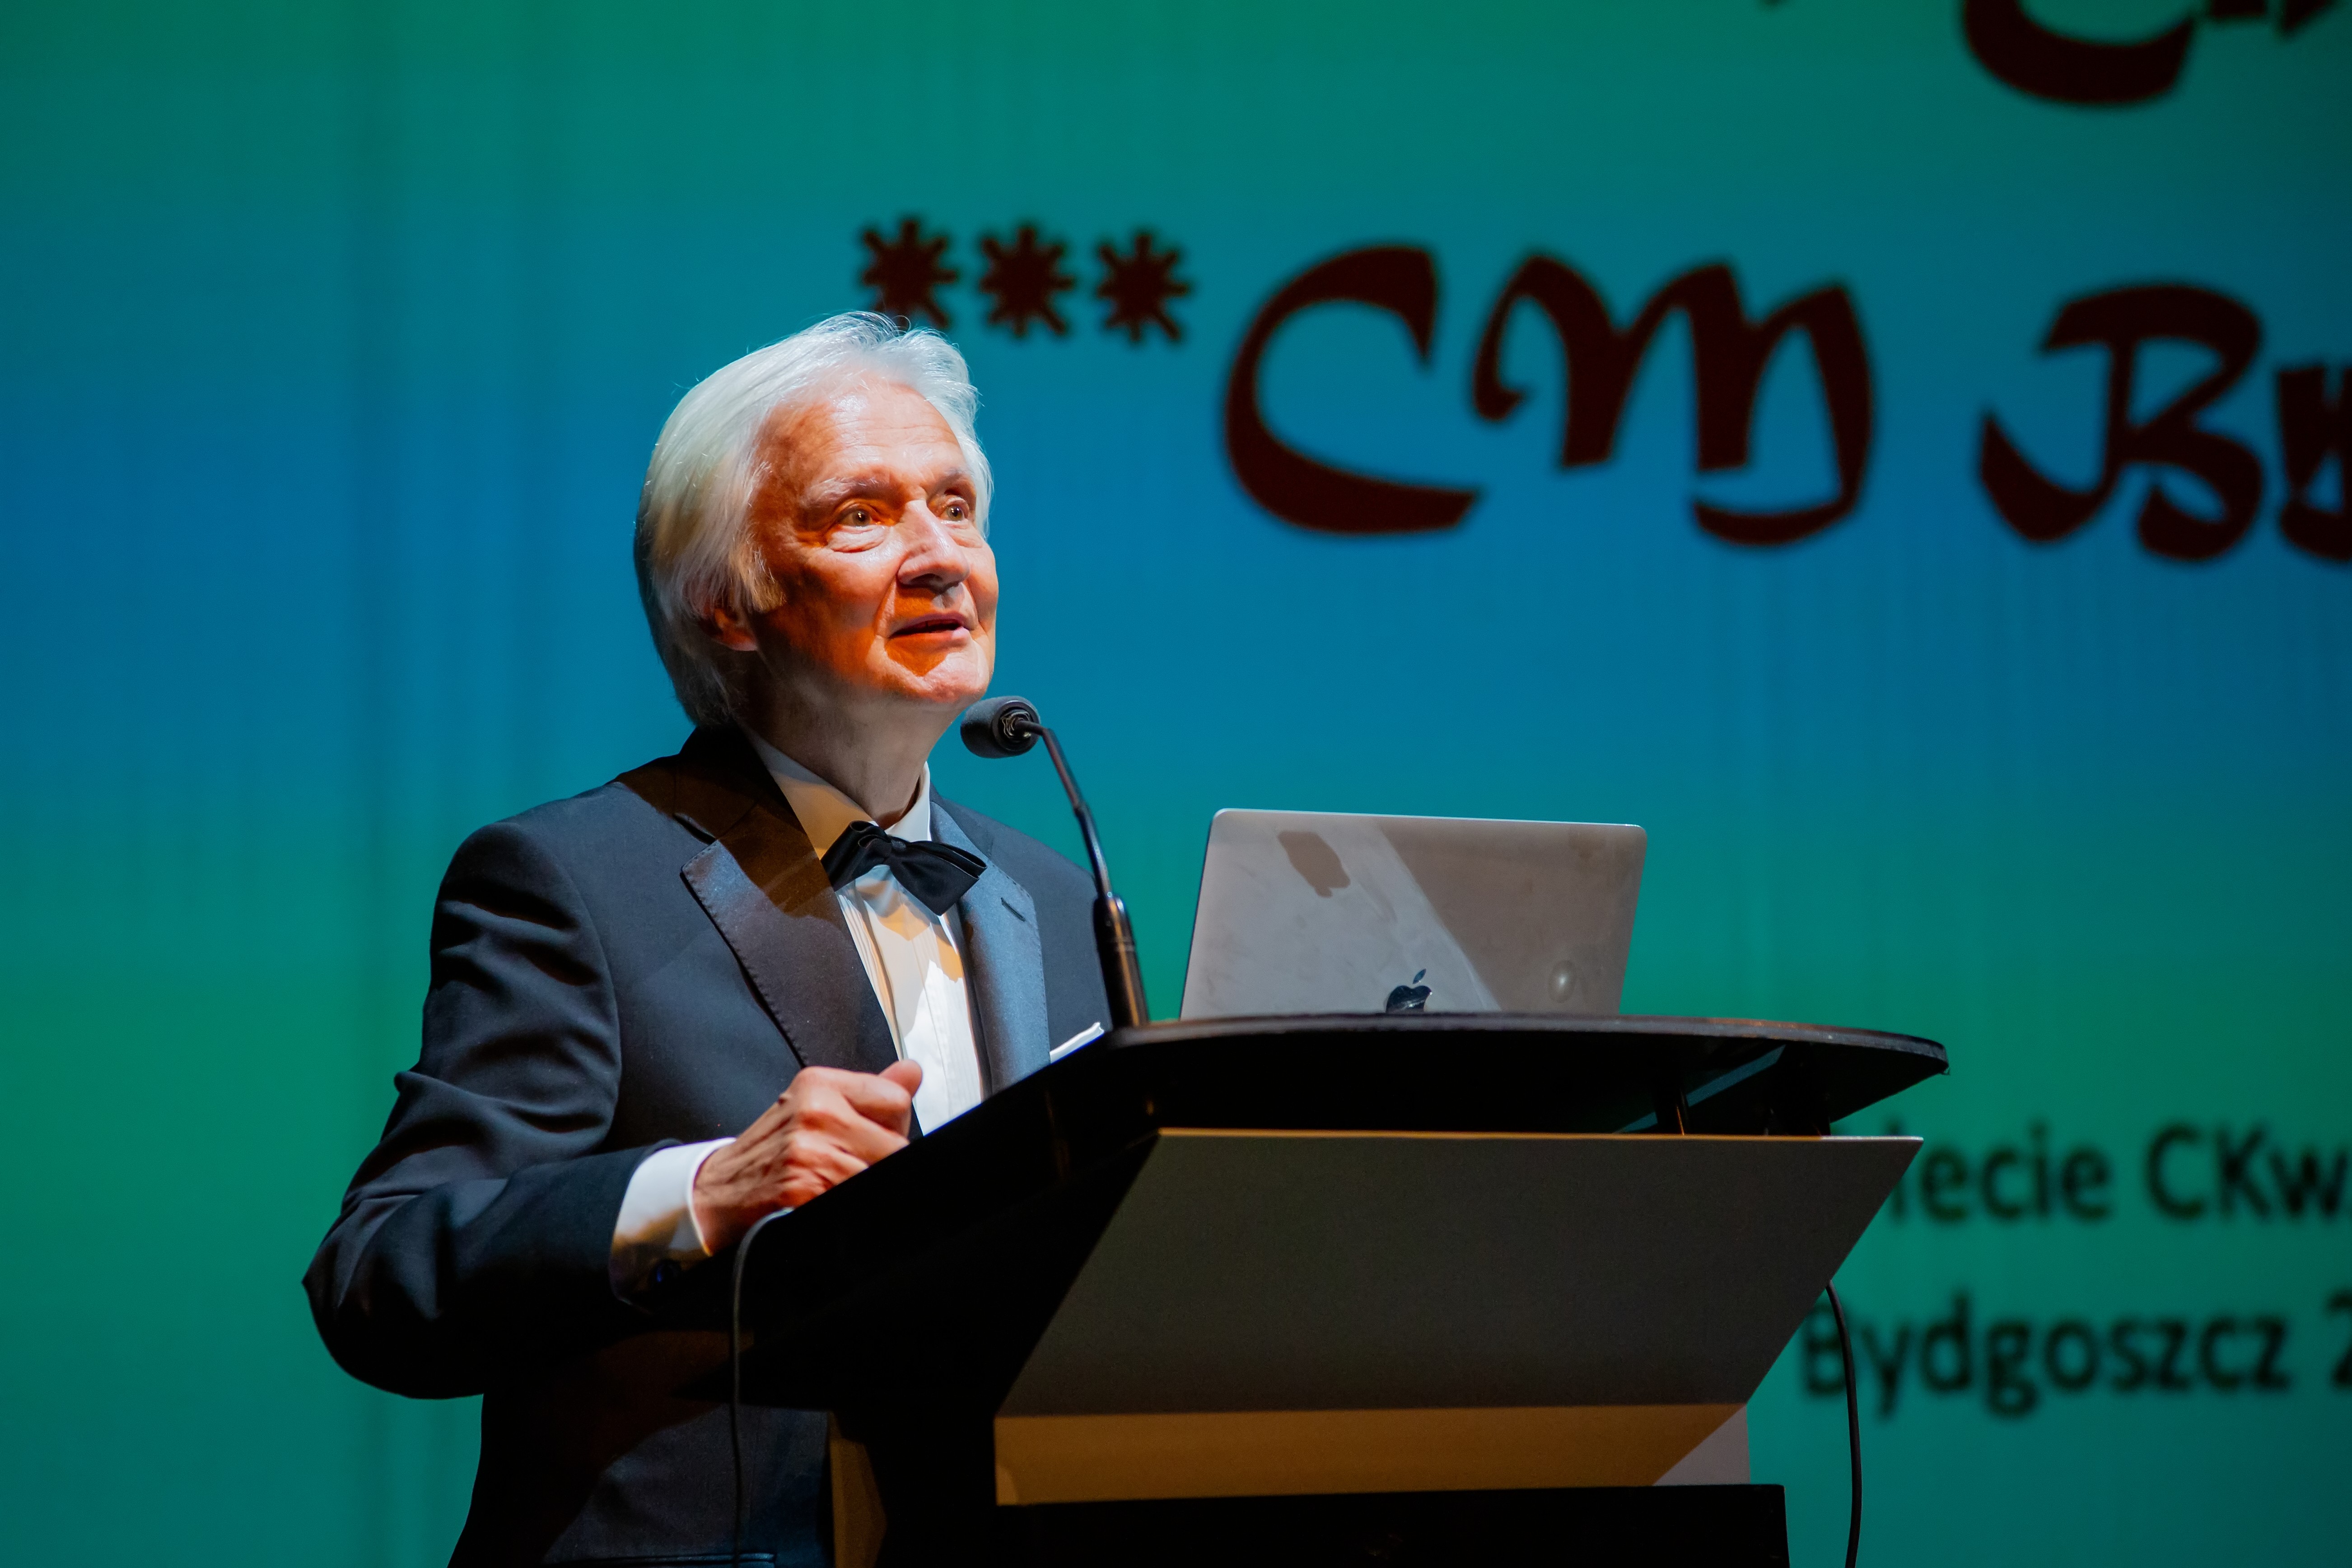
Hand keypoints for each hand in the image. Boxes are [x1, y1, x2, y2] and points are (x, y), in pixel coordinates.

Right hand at [691, 1060, 922, 1252]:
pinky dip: (849, 1207)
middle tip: (856, 1170)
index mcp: (819, 1084)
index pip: (895, 1101)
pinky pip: (854, 1200)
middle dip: (883, 1164)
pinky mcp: (804, 1191)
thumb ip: (869, 1092)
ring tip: (839, 1187)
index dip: (895, 1128)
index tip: (876, 1141)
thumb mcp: (814, 1106)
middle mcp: (815, 1112)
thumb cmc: (770, 1151)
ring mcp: (809, 1152)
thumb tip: (913, 1072)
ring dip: (867, 1186)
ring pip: (879, 1175)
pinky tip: (828, 1202)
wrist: (714, 1193)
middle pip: (896, 1145)